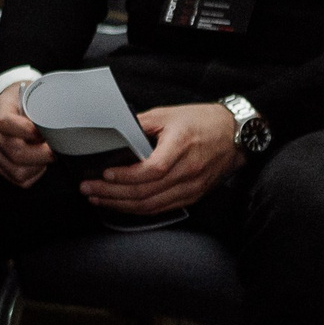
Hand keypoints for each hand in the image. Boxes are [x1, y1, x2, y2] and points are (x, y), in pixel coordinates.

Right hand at [0, 83, 52, 187]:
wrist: (15, 105)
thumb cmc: (31, 101)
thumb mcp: (37, 95)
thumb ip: (45, 108)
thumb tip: (61, 125)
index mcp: (0, 108)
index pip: (6, 122)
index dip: (27, 131)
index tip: (43, 133)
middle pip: (15, 151)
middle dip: (42, 154)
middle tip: (56, 149)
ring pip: (17, 170)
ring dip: (38, 166)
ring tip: (46, 154)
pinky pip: (19, 179)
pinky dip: (34, 174)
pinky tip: (39, 162)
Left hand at [84, 103, 243, 216]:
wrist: (236, 134)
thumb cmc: (202, 121)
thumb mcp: (167, 115)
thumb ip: (139, 125)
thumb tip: (112, 134)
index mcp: (180, 147)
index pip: (152, 170)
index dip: (126, 176)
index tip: (104, 174)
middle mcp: (188, 171)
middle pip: (147, 192)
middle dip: (112, 194)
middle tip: (88, 189)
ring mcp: (192, 187)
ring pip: (153, 205)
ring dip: (121, 205)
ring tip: (98, 200)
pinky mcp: (193, 196)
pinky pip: (163, 208)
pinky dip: (140, 209)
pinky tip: (121, 205)